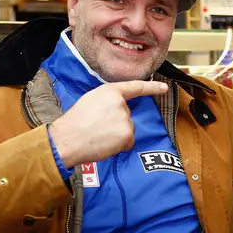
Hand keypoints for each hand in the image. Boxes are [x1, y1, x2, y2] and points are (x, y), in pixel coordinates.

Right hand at [48, 80, 167, 166]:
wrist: (67, 139)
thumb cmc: (75, 122)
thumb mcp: (90, 100)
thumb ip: (108, 100)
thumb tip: (118, 108)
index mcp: (110, 91)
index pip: (135, 87)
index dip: (152, 87)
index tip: (164, 87)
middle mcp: (121, 104)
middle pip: (127, 114)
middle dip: (116, 122)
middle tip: (97, 126)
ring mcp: (125, 119)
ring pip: (128, 128)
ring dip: (117, 134)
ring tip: (98, 135)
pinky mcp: (127, 135)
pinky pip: (128, 141)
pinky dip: (119, 145)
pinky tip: (105, 143)